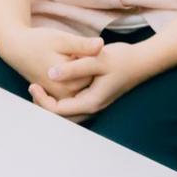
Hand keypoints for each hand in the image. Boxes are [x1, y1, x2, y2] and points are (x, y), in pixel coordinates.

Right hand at [0, 26, 103, 100]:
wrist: (16, 50)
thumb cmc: (38, 42)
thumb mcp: (61, 39)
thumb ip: (82, 45)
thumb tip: (101, 44)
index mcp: (67, 82)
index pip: (94, 71)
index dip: (91, 57)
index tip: (80, 46)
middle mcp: (64, 94)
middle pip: (89, 80)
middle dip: (87, 66)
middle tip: (73, 51)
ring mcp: (59, 96)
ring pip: (82, 84)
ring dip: (81, 71)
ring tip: (68, 56)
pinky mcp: (56, 94)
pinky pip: (74, 87)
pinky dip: (74, 77)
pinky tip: (65, 62)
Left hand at [28, 39, 156, 120]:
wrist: (143, 60)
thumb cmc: (122, 58)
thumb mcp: (96, 59)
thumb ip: (73, 68)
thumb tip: (50, 74)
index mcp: (91, 102)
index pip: (58, 111)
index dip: (42, 100)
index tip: (33, 84)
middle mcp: (93, 107)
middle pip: (61, 117)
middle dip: (44, 105)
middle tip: (32, 88)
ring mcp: (95, 104)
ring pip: (67, 112)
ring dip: (52, 103)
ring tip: (40, 87)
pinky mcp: (96, 97)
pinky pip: (73, 105)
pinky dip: (61, 98)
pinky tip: (55, 83)